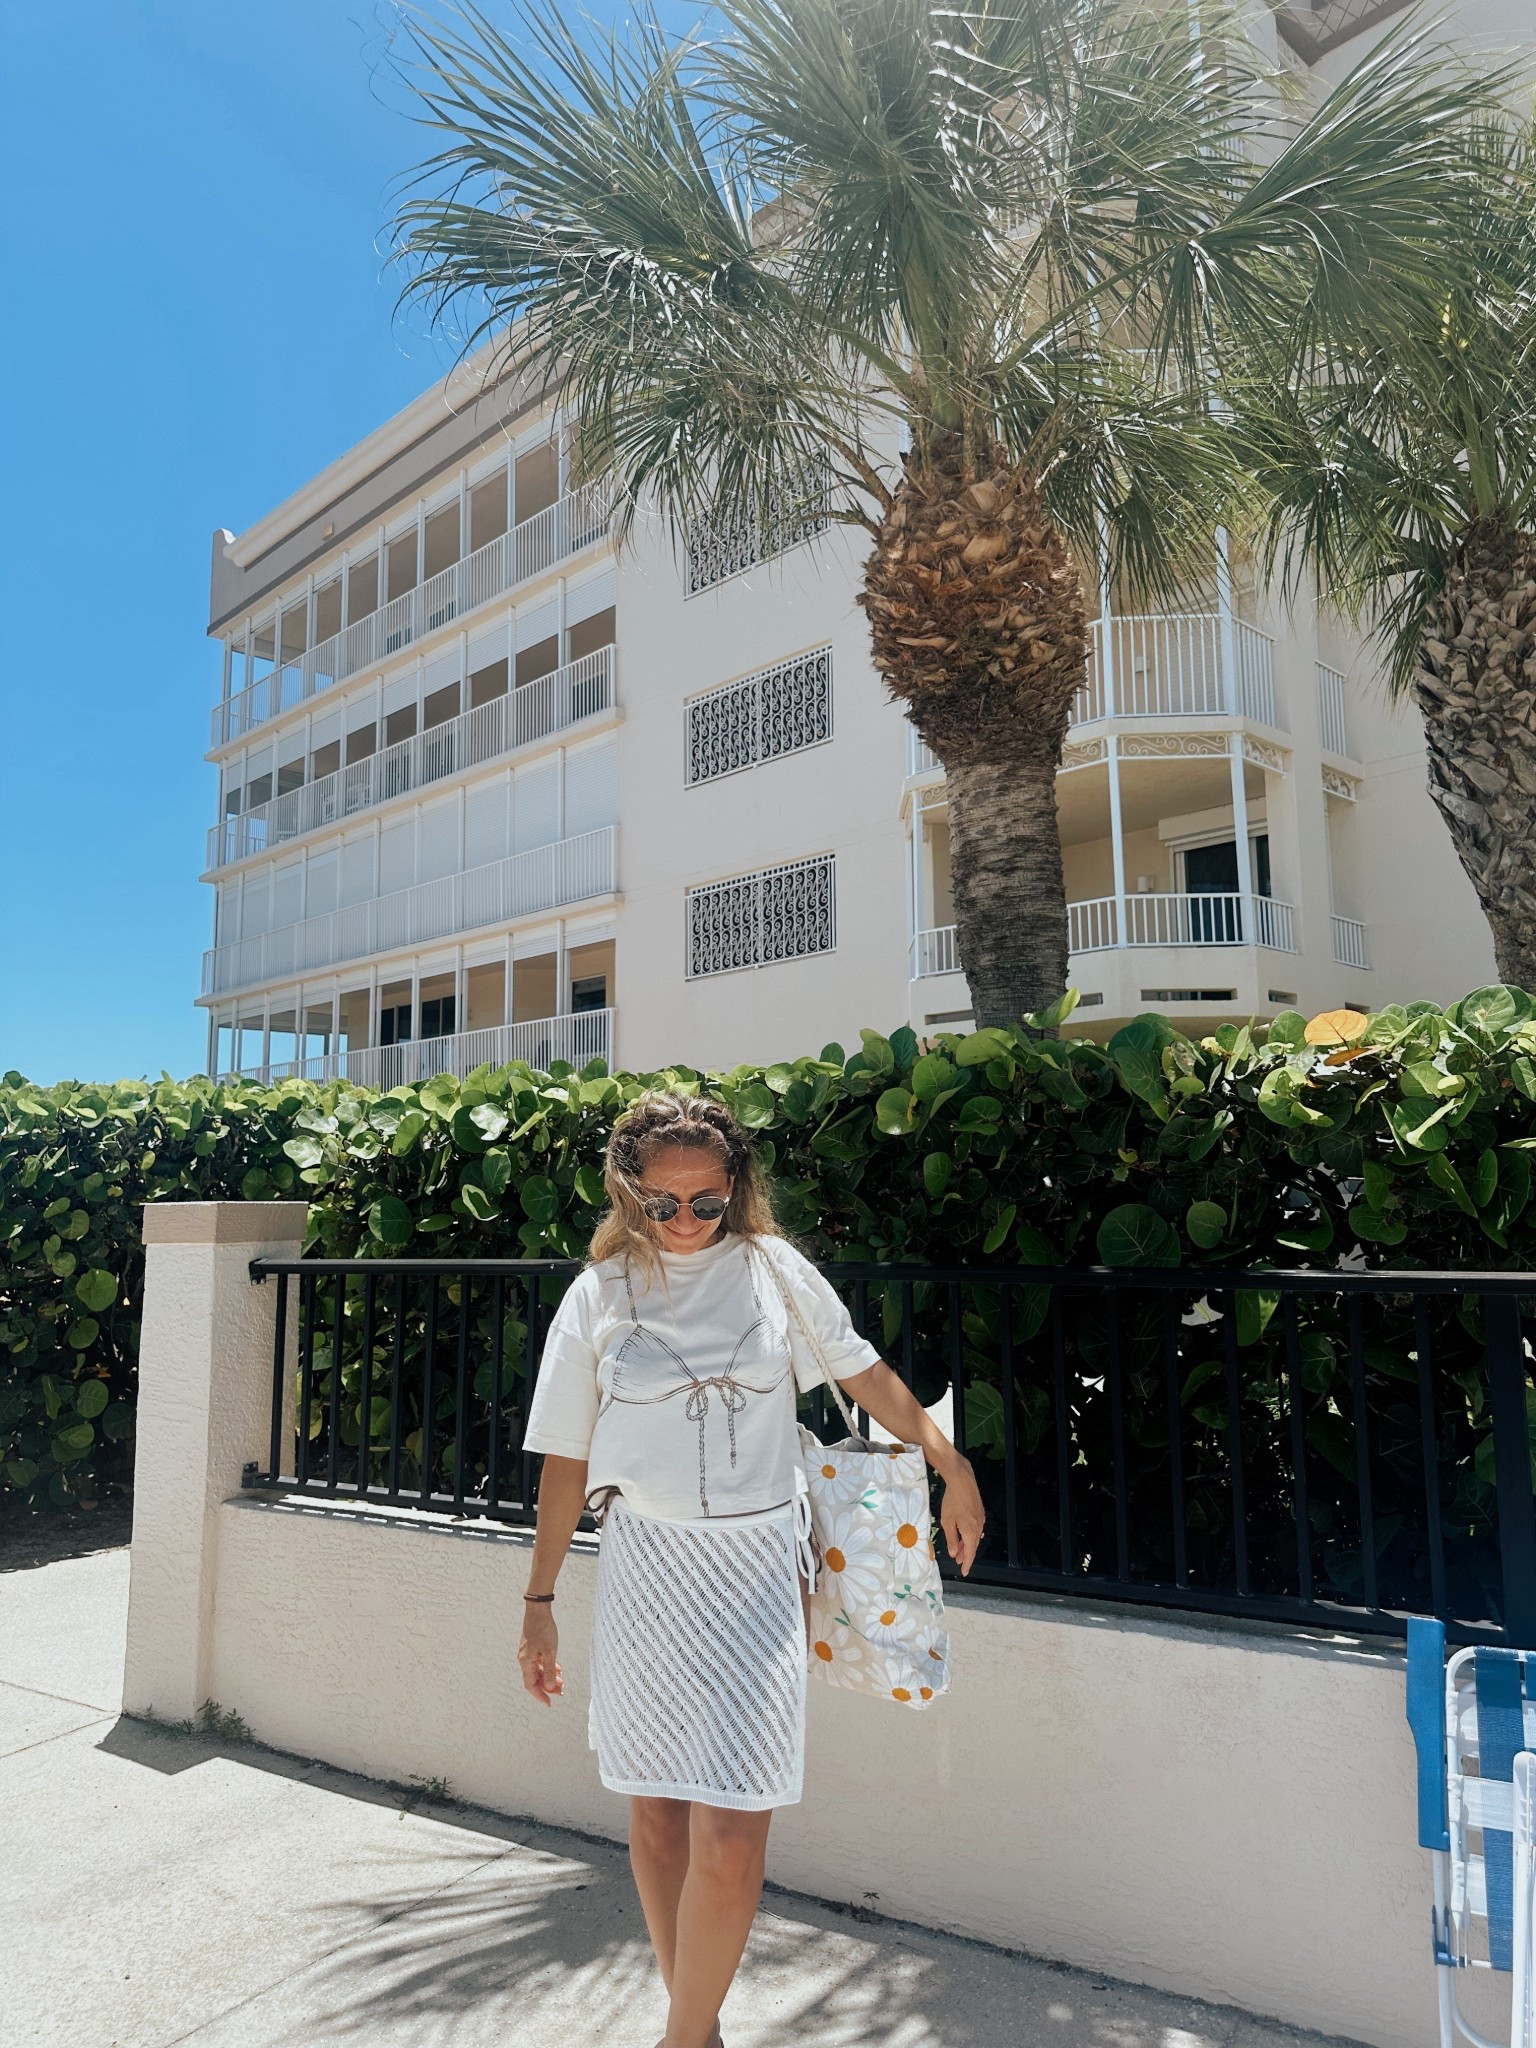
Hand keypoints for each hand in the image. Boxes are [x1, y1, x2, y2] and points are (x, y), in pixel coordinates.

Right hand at [518, 1605, 563, 1705]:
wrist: (538, 1610)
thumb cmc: (543, 1630)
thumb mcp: (549, 1651)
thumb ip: (549, 1670)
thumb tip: (548, 1688)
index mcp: (526, 1662)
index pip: (531, 1685)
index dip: (540, 1696)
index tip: (549, 1703)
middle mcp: (525, 1660)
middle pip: (535, 1679)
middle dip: (547, 1687)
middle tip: (561, 1691)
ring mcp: (528, 1653)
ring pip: (538, 1671)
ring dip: (549, 1678)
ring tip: (562, 1681)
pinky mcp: (533, 1647)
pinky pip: (539, 1663)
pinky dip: (548, 1667)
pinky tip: (558, 1669)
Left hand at [938, 1458, 985, 1575]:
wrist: (962, 1481)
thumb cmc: (953, 1501)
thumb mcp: (947, 1522)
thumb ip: (951, 1539)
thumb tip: (953, 1553)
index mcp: (971, 1533)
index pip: (970, 1554)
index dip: (966, 1564)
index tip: (964, 1572)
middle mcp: (979, 1527)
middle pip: (973, 1546)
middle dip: (965, 1554)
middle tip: (958, 1561)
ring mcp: (981, 1519)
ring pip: (974, 1537)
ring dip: (966, 1544)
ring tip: (958, 1548)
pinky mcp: (980, 1511)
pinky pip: (976, 1528)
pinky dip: (969, 1534)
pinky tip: (963, 1533)